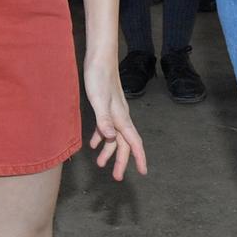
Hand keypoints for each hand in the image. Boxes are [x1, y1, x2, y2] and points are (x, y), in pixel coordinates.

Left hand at [81, 51, 148, 180]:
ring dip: (109, 150)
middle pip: (124, 144)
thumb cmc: (99, 77)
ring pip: (115, 137)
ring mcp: (114, 112)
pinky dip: (101, 137)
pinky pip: (106, 127)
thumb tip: (111, 138)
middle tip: (117, 177)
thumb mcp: (98, 100)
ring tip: (100, 164)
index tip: (143, 172)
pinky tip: (93, 143)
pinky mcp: (105, 106)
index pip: (134, 142)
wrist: (99, 58)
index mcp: (121, 118)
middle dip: (121, 161)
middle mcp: (121, 117)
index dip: (139, 158)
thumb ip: (104, 120)